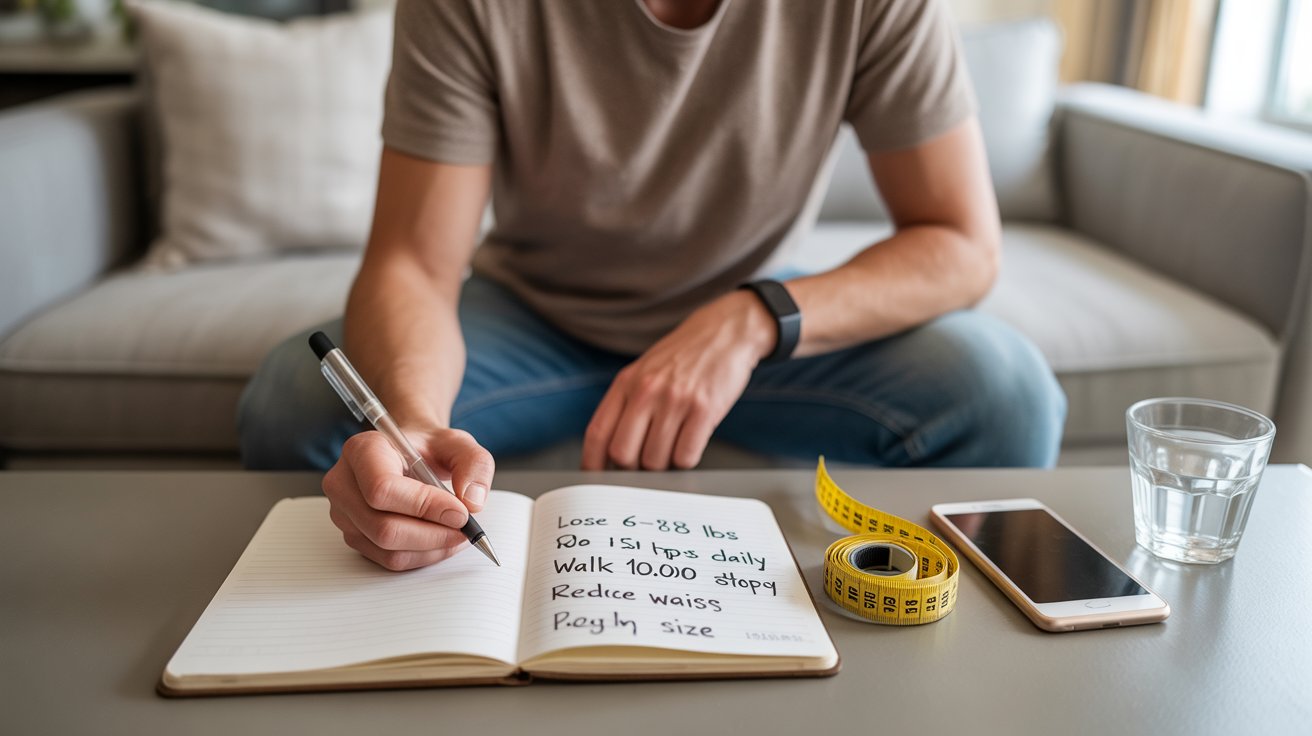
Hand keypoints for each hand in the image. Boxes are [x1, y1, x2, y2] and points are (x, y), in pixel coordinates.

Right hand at [322, 427, 494, 569]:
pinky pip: (388, 560)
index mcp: (362, 450)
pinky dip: (422, 555)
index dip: (424, 506)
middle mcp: (343, 483)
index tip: (461, 513)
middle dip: (433, 534)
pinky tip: (440, 539)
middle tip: (465, 529)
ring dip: (431, 548)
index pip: (382, 489)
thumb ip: (473, 464)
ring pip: (387, 549)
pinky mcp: (354, 536)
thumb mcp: (459, 444)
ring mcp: (344, 513)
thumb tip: (472, 501)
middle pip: (383, 527)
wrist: (411, 456)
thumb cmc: (429, 449)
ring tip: (457, 534)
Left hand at [582, 290, 774, 470]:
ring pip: (655, 461)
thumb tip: (610, 451)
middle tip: (644, 464)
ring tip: (672, 449)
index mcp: (626, 382)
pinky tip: (690, 444)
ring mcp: (675, 400)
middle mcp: (646, 391)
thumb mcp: (644, 371)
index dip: (593, 464)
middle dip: (631, 470)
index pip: (597, 433)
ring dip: (663, 466)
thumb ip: (626, 404)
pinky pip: (686, 456)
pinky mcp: (704, 410)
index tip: (597, 479)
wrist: (725, 332)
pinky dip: (686, 460)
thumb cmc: (683, 356)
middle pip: (623, 454)